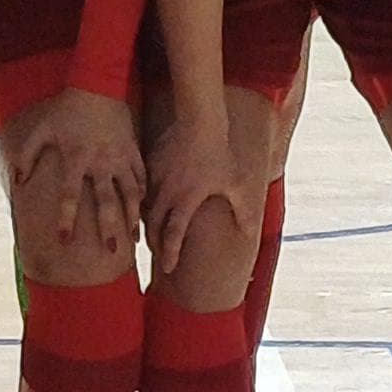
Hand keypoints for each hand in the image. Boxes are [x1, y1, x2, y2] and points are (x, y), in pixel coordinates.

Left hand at [14, 87, 144, 248]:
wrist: (98, 86)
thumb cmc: (66, 110)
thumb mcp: (41, 129)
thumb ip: (27, 155)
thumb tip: (18, 182)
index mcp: (75, 158)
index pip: (69, 195)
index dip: (66, 218)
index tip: (64, 240)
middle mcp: (100, 162)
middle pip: (106, 201)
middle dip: (109, 227)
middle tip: (112, 252)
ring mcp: (120, 158)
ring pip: (131, 194)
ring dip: (134, 218)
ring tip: (137, 240)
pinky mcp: (134, 152)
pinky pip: (142, 179)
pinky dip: (144, 196)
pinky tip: (146, 213)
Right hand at [142, 108, 258, 276]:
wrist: (199, 123)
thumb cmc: (219, 155)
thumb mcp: (235, 185)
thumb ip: (243, 210)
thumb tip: (249, 233)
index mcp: (186, 200)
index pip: (173, 234)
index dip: (170, 253)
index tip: (169, 268)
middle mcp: (166, 193)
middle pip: (153, 226)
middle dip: (155, 243)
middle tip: (158, 255)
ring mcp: (156, 179)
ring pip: (144, 209)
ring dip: (146, 224)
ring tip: (149, 234)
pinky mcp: (150, 166)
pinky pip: (142, 190)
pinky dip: (142, 203)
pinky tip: (145, 207)